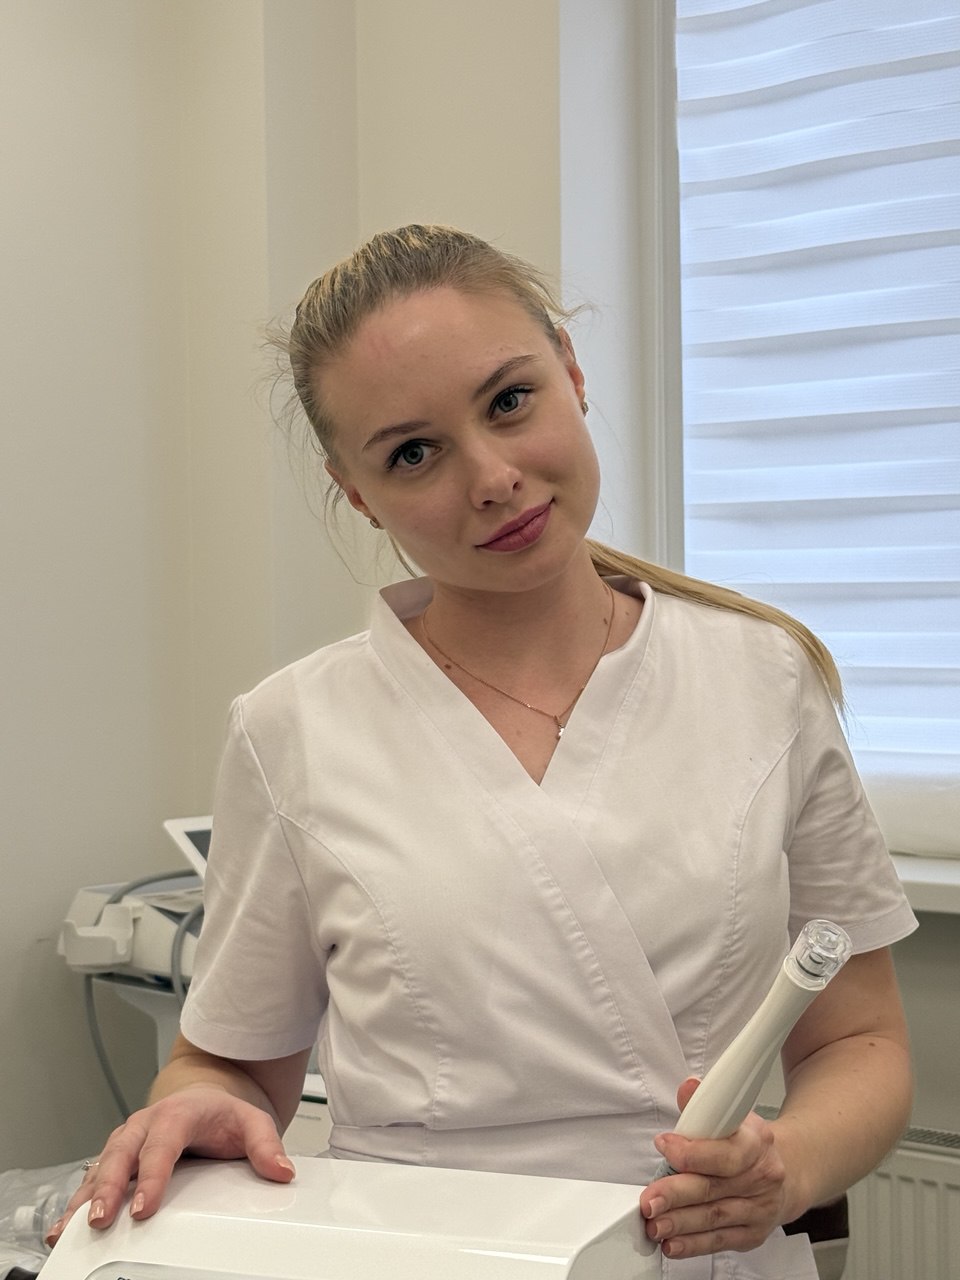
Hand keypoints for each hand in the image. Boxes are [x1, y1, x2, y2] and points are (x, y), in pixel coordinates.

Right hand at [44, 1085, 294, 1246]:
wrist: (204, 1097)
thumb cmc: (222, 1113)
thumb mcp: (251, 1122)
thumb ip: (265, 1145)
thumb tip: (281, 1171)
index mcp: (177, 1114)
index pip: (162, 1145)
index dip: (152, 1175)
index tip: (146, 1207)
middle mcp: (145, 1125)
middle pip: (121, 1154)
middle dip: (107, 1187)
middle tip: (101, 1219)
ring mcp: (127, 1141)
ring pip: (100, 1166)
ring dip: (84, 1197)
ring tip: (69, 1229)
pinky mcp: (116, 1158)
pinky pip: (92, 1178)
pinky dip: (77, 1201)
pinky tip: (63, 1228)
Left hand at [638, 1078, 792, 1260]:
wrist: (784, 1171)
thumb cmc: (748, 1144)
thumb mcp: (731, 1116)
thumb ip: (703, 1106)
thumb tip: (688, 1088)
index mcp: (757, 1142)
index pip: (725, 1151)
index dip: (691, 1151)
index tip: (663, 1145)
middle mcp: (762, 1177)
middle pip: (713, 1188)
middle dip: (676, 1195)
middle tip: (650, 1200)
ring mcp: (759, 1208)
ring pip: (714, 1217)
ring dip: (680, 1223)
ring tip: (654, 1223)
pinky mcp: (752, 1234)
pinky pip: (720, 1240)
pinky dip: (694, 1244)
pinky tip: (672, 1243)